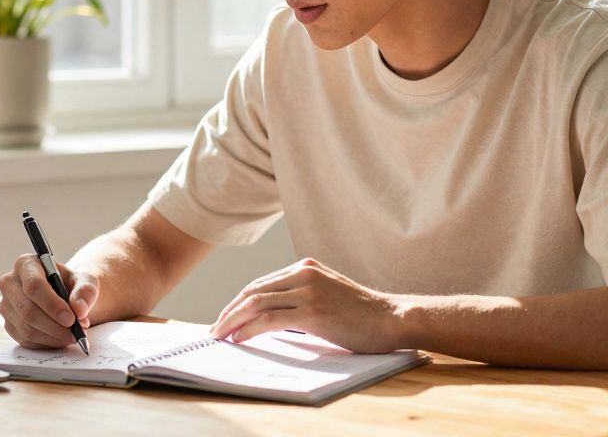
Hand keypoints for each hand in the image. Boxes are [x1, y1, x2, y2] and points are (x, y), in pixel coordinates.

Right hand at [0, 254, 98, 348]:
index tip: (71, 319)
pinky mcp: (8, 324)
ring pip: (26, 328)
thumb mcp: (85, 281)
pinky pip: (26, 340)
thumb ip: (85, 292)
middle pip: (27, 310)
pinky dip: (47, 343)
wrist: (64, 297)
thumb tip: (79, 309)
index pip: (33, 285)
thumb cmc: (72, 285)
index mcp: (26, 264)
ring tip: (74, 335)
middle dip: (54, 326)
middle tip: (76, 332)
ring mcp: (6, 305)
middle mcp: (10, 283)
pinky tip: (61, 338)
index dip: (52, 305)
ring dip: (53, 336)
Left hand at [209, 258, 400, 352]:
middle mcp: (304, 274)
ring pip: (257, 303)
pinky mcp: (313, 312)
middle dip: (230, 311)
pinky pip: (270, 319)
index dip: (239, 302)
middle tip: (215, 329)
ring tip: (220, 336)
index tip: (226, 317)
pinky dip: (249, 329)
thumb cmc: (362, 314)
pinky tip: (239, 338)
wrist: (392, 318)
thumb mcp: (328, 294)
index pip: (261, 284)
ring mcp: (308, 292)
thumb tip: (269, 318)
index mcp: (306, 268)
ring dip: (233, 321)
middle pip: (253, 291)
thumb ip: (301, 297)